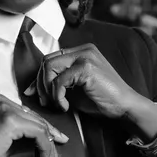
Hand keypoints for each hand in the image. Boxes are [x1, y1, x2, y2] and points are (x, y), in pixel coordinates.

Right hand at [0, 94, 68, 156]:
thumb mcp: (5, 141)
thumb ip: (22, 136)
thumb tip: (44, 141)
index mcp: (0, 101)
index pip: (29, 116)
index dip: (45, 131)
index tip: (55, 144)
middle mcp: (4, 100)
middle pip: (36, 120)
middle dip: (50, 141)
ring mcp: (7, 108)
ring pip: (40, 127)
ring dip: (49, 149)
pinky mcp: (10, 120)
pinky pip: (38, 133)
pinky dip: (46, 149)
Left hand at [24, 43, 139, 119]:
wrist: (125, 107)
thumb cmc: (102, 101)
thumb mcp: (74, 90)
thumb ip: (57, 84)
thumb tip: (31, 89)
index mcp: (82, 51)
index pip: (50, 58)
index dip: (39, 77)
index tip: (33, 93)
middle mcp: (83, 49)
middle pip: (46, 61)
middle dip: (40, 83)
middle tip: (45, 102)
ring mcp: (85, 56)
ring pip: (49, 67)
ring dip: (47, 90)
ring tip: (57, 104)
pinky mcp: (86, 67)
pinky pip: (59, 80)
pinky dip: (57, 96)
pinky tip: (65, 106)